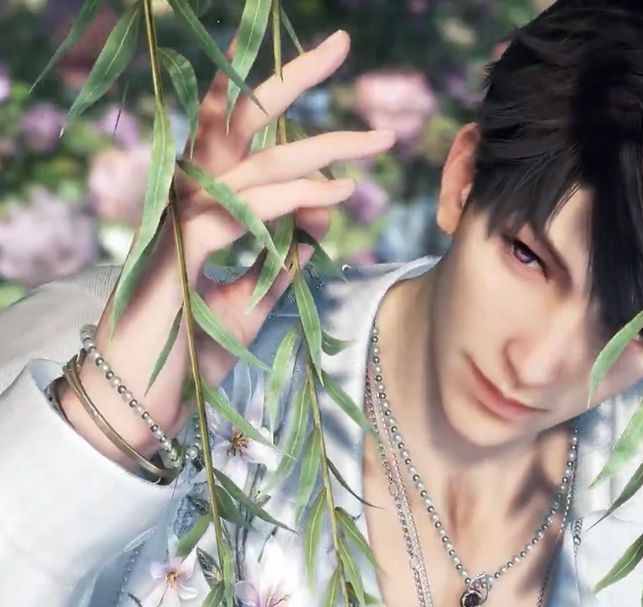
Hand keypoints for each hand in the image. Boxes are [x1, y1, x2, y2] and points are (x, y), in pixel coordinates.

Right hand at [138, 28, 394, 389]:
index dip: (274, 98)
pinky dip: (296, 200)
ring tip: (376, 140)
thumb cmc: (191, 351)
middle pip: (239, 123)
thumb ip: (284, 257)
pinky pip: (247, 209)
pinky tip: (338, 194)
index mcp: (200, 204)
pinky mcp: (182, 247)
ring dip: (320, 148)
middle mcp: (186, 198)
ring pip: (254, 163)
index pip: (239, 137)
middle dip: (290, 78)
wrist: (142, 402)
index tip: (322, 66)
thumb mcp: (251, 299)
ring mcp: (180, 218)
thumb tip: (323, 219)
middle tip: (338, 44)